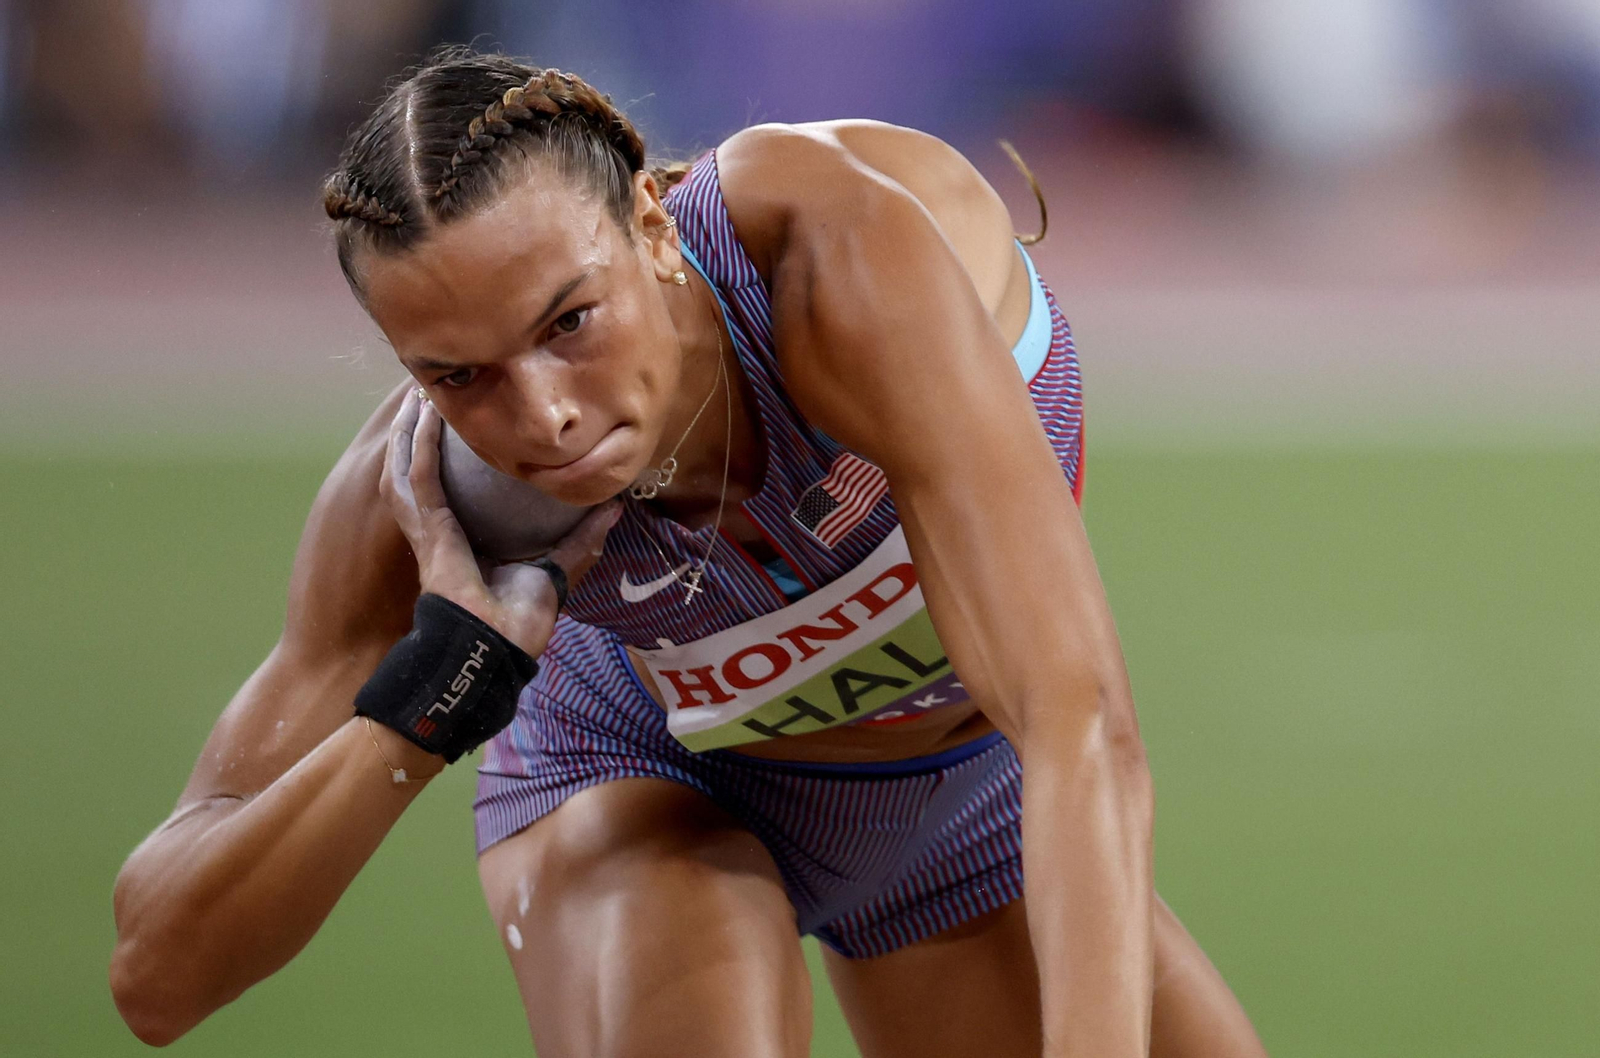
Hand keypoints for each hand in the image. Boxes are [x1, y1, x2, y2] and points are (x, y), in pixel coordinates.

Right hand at [380, 388, 619, 655]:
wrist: (496, 652)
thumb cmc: (518, 625)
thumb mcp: (557, 571)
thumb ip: (582, 539)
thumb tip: (615, 507)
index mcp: (463, 543)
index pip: (449, 490)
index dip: (446, 458)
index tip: (458, 424)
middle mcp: (439, 532)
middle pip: (418, 471)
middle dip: (418, 434)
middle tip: (428, 396)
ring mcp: (428, 530)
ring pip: (406, 467)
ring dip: (407, 430)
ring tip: (415, 394)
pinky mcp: (430, 530)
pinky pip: (418, 476)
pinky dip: (416, 443)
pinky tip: (418, 414)